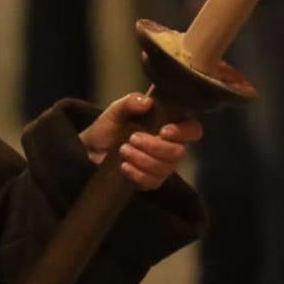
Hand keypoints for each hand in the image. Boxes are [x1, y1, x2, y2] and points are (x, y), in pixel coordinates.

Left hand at [80, 92, 202, 190]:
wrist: (91, 150)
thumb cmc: (108, 127)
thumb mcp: (116, 110)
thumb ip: (130, 102)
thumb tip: (147, 102)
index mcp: (169, 125)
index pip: (193, 130)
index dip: (184, 132)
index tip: (164, 131)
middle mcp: (171, 146)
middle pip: (179, 152)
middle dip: (154, 146)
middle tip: (132, 139)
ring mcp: (162, 166)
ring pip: (166, 168)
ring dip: (142, 159)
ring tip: (123, 150)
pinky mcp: (151, 181)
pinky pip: (153, 182)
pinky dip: (137, 174)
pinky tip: (124, 166)